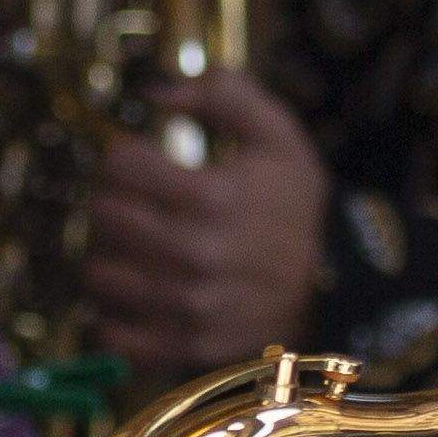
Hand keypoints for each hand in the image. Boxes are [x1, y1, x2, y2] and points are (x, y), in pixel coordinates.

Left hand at [79, 71, 325, 371]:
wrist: (338, 285)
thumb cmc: (296, 208)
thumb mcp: (278, 136)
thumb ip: (224, 95)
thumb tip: (158, 91)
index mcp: (211, 197)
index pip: (119, 165)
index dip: (121, 155)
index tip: (136, 160)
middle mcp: (193, 253)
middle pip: (103, 217)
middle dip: (110, 201)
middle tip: (129, 202)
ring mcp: (188, 305)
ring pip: (99, 274)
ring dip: (106, 256)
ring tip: (129, 247)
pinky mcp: (187, 345)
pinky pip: (115, 337)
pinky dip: (112, 316)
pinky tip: (131, 294)